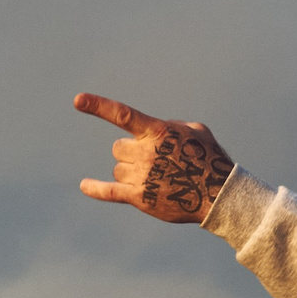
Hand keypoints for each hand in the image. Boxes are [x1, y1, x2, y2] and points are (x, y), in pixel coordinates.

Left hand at [74, 94, 235, 223]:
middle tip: (155, 163)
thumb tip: (154, 131)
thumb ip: (170, 126)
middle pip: (118, 149)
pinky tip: (84, 185)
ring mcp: (141, 175)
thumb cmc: (210, 159)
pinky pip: (109, 191)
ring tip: (157, 179)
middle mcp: (145, 152)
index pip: (123, 115)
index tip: (78, 100)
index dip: (99, 106)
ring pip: (118, 169)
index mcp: (158, 132)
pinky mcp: (139, 197)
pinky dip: (95, 189)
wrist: (218, 194)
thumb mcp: (195, 131)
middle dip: (132, 153)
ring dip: (131, 172)